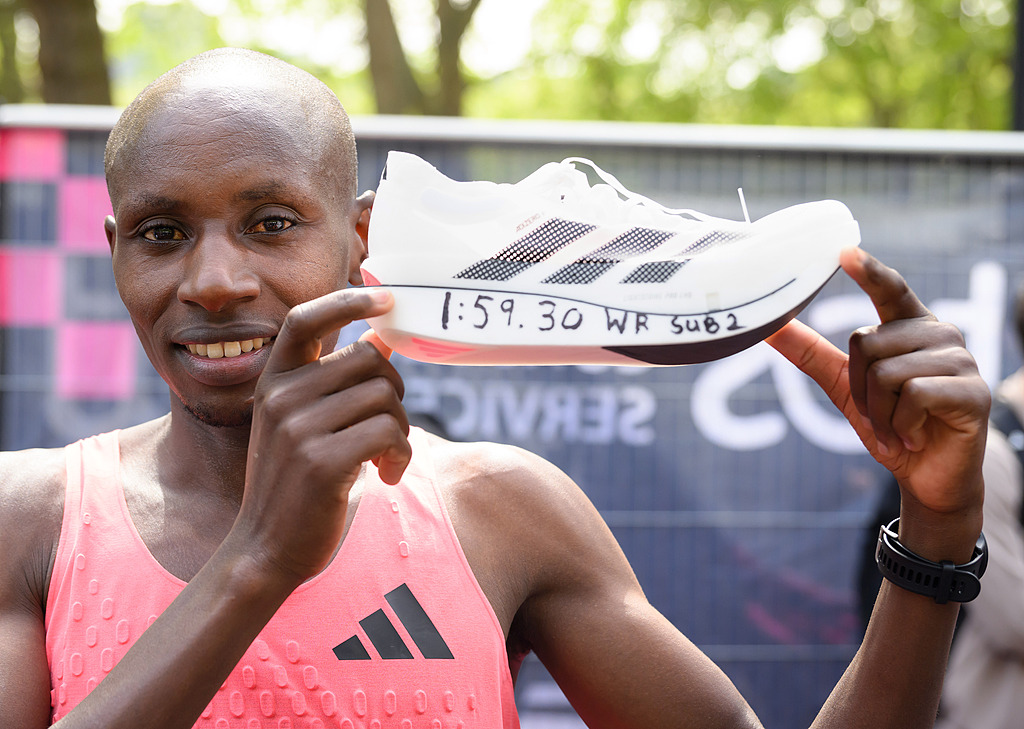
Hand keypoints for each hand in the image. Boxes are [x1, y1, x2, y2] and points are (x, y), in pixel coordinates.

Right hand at [233, 288, 411, 583]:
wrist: (264, 550)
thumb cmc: (293, 484)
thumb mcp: (301, 425)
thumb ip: (333, 383)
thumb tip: (381, 340)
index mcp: (272, 382)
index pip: (305, 320)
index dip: (347, 301)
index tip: (386, 296)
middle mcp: (280, 397)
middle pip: (368, 360)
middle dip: (394, 392)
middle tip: (388, 429)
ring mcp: (298, 428)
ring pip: (384, 396)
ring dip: (400, 429)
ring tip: (387, 457)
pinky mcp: (322, 461)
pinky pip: (388, 432)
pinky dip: (401, 454)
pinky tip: (388, 475)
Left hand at [767, 248, 988, 557]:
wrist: (928, 476)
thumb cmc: (889, 423)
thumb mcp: (844, 386)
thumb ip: (811, 353)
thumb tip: (769, 327)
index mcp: (910, 326)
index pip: (889, 289)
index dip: (868, 270)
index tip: (843, 251)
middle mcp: (939, 333)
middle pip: (866, 344)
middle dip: (860, 389)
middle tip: (880, 413)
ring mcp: (961, 360)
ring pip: (886, 373)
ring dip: (879, 412)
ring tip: (898, 425)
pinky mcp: (973, 391)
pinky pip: (912, 396)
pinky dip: (900, 423)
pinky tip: (914, 434)